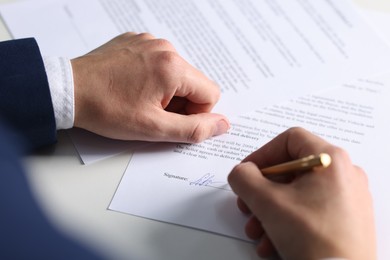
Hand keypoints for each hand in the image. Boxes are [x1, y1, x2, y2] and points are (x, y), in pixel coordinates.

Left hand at [71, 32, 228, 142]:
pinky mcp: (135, 41)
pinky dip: (152, 76)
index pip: (210, 93)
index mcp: (173, 67)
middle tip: (151, 112)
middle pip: (193, 82)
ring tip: (139, 99)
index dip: (195, 114)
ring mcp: (148, 41)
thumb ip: (194, 129)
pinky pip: (158, 61)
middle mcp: (165, 47)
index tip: (169, 119)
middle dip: (179, 102)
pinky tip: (132, 85)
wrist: (69, 90)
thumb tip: (223, 125)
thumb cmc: (107, 110)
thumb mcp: (154, 128)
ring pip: (176, 72)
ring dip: (166, 90)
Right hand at [228, 127, 375, 259]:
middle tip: (247, 205)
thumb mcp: (267, 202)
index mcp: (330, 160)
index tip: (247, 173)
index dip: (262, 154)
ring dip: (269, 211)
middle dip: (261, 191)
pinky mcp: (345, 219)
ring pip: (296, 194)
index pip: (290, 139)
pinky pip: (309, 211)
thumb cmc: (313, 238)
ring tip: (256, 231)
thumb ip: (244, 178)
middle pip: (290, 170)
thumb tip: (241, 172)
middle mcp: (343, 174)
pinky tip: (271, 243)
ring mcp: (347, 198)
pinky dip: (286, 222)